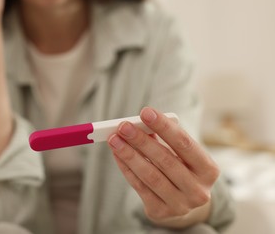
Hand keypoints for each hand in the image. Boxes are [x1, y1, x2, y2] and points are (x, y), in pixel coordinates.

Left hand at [108, 107, 219, 227]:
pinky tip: (117, 154)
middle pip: (165, 160)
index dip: (164, 127)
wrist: (183, 204)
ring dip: (129, 154)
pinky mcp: (161, 212)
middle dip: (141, 141)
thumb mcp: (181, 155)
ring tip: (114, 139)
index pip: (185, 143)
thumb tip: (139, 124)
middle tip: (123, 126)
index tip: (145, 112)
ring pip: (150, 175)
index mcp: (208, 170)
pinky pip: (139, 186)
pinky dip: (126, 168)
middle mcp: (198, 190)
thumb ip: (164, 140)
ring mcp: (180, 204)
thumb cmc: (181, 170)